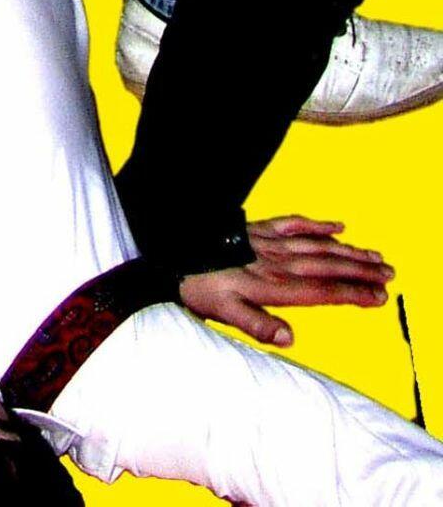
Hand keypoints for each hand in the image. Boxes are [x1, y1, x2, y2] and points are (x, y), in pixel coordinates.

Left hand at [178, 215, 392, 347]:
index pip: (321, 291)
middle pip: (326, 265)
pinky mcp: (256, 229)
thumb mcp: (223, 313)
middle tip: (390, 273)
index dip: (351, 293)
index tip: (380, 296)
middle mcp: (274, 262)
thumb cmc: (197, 288)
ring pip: (316, 245)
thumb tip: (290, 338)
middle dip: (360, 270)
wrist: (170, 252)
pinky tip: (337, 225)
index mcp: (271, 286)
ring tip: (376, 256)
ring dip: (347, 250)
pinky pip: (293, 223)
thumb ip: (258, 325)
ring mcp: (266, 242)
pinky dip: (317, 224)